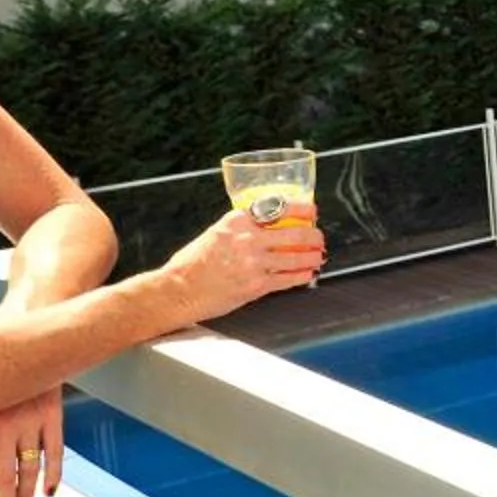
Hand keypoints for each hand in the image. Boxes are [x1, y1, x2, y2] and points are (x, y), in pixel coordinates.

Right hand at [165, 203, 326, 324]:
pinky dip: (303, 275)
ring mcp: (254, 262)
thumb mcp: (216, 232)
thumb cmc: (191, 263)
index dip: (303, 209)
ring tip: (318, 256)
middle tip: (319, 237)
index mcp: (238, 220)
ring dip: (313, 256)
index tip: (312, 211)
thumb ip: (241, 229)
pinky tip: (307, 274)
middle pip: (296, 232)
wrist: (178, 289)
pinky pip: (289, 278)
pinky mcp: (257, 285)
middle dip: (314, 235)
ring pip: (297, 256)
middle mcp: (248, 238)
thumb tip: (264, 227)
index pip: (279, 207)